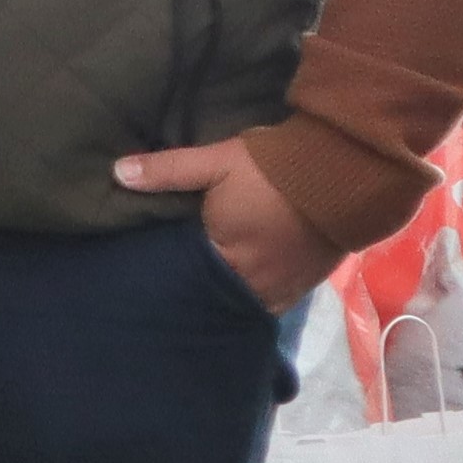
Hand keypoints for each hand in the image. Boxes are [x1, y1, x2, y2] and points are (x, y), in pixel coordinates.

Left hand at [114, 138, 337, 313]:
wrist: (346, 168)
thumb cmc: (274, 167)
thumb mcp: (217, 161)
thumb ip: (168, 171)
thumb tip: (116, 173)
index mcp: (228, 257)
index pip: (187, 277)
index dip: (173, 271)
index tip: (156, 268)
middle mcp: (257, 283)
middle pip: (218, 294)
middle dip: (202, 286)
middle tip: (184, 278)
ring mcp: (286, 288)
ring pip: (247, 300)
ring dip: (232, 291)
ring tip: (214, 282)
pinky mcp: (309, 283)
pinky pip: (275, 300)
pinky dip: (259, 293)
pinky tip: (248, 281)